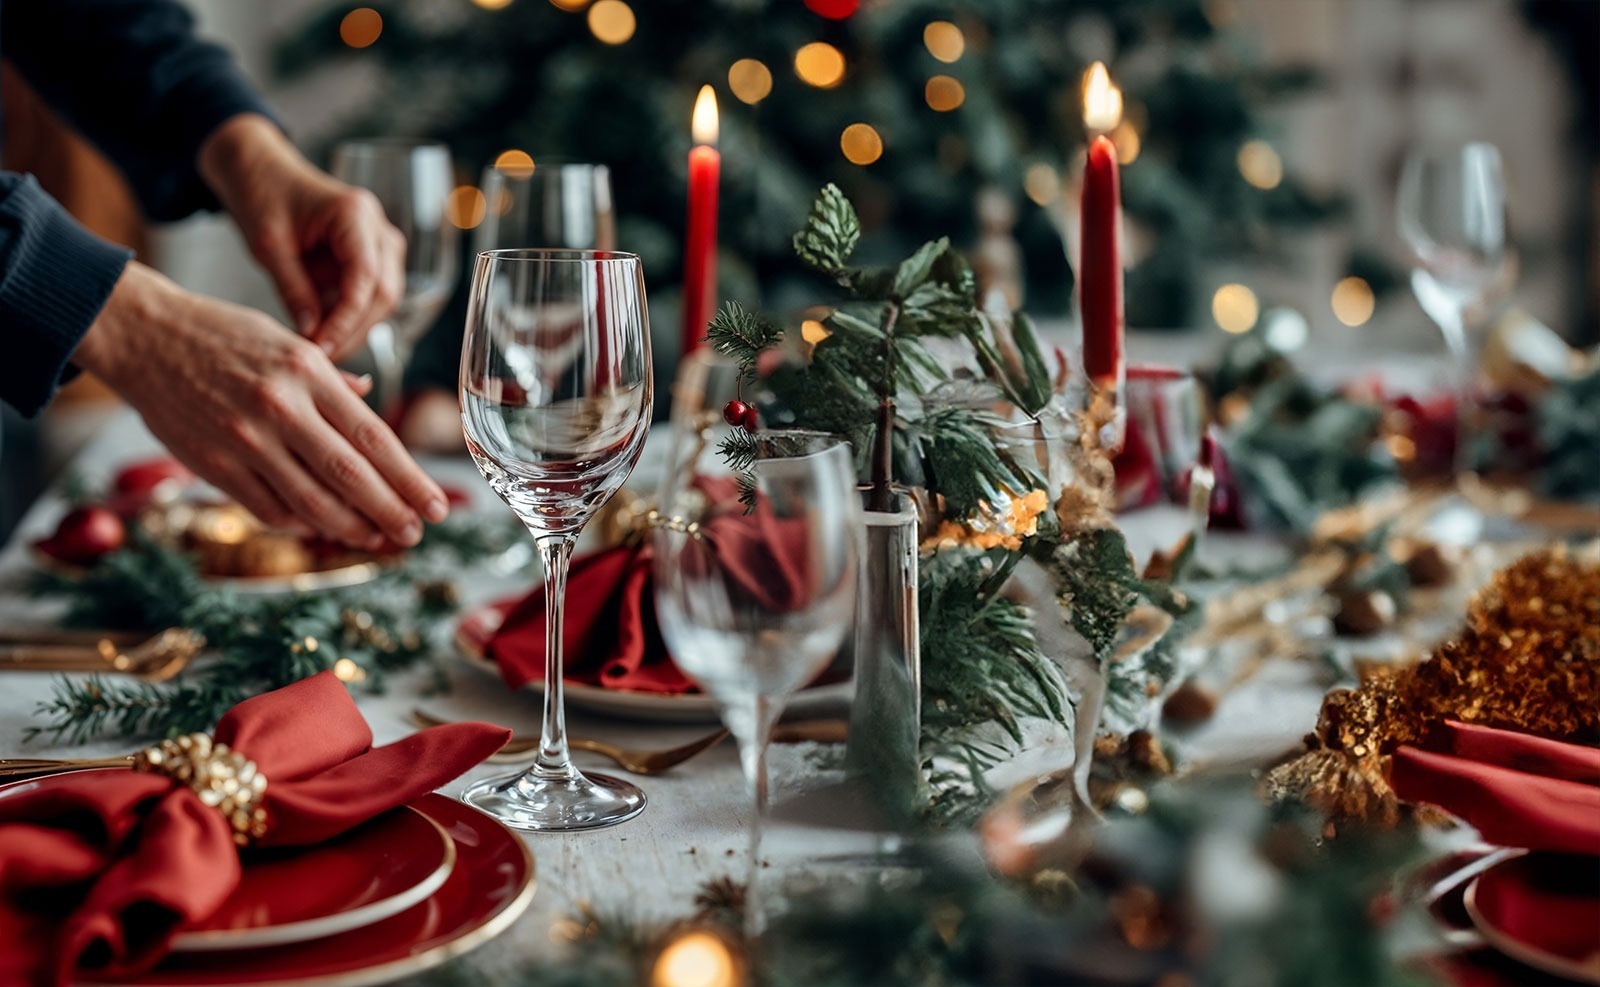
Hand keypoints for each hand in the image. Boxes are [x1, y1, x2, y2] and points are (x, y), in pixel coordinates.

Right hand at [74, 263, 448, 547]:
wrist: (145, 336)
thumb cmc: (223, 335)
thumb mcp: (288, 342)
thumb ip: (331, 379)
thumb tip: (371, 401)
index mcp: (309, 372)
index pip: (374, 438)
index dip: (410, 479)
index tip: (435, 505)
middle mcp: (281, 407)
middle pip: (352, 476)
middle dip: (392, 512)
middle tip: (416, 533)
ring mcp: (245, 439)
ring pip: (312, 501)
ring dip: (351, 527)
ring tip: (377, 538)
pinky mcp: (213, 463)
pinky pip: (268, 507)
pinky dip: (300, 523)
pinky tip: (322, 527)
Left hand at [199, 114, 404, 360]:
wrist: (261, 171)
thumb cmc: (263, 196)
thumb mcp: (269, 246)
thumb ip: (293, 290)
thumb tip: (312, 336)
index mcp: (355, 214)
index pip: (365, 279)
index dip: (346, 320)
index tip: (321, 346)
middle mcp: (378, 227)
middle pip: (384, 293)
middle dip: (354, 330)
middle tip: (320, 356)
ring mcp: (380, 242)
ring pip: (384, 298)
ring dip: (355, 326)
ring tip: (320, 346)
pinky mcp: (373, 256)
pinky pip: (371, 294)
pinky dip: (351, 316)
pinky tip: (325, 330)